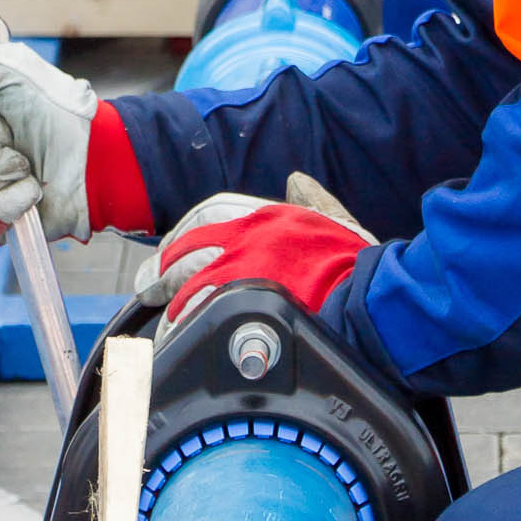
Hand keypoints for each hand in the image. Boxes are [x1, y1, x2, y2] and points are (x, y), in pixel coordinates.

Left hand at [146, 187, 371, 339]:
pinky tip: (180, 339)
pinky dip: (181, 328)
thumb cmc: (357, 269)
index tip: (174, 250)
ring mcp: (238, 273)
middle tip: (151, 285)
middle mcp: (246, 239)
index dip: (184, 233)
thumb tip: (297, 180)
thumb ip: (313, 201)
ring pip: (183, 285)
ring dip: (170, 302)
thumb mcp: (337, 222)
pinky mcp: (236, 306)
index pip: (209, 213)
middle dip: (164, 268)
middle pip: (185, 249)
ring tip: (167, 320)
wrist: (369, 303)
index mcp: (267, 216)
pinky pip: (192, 317)